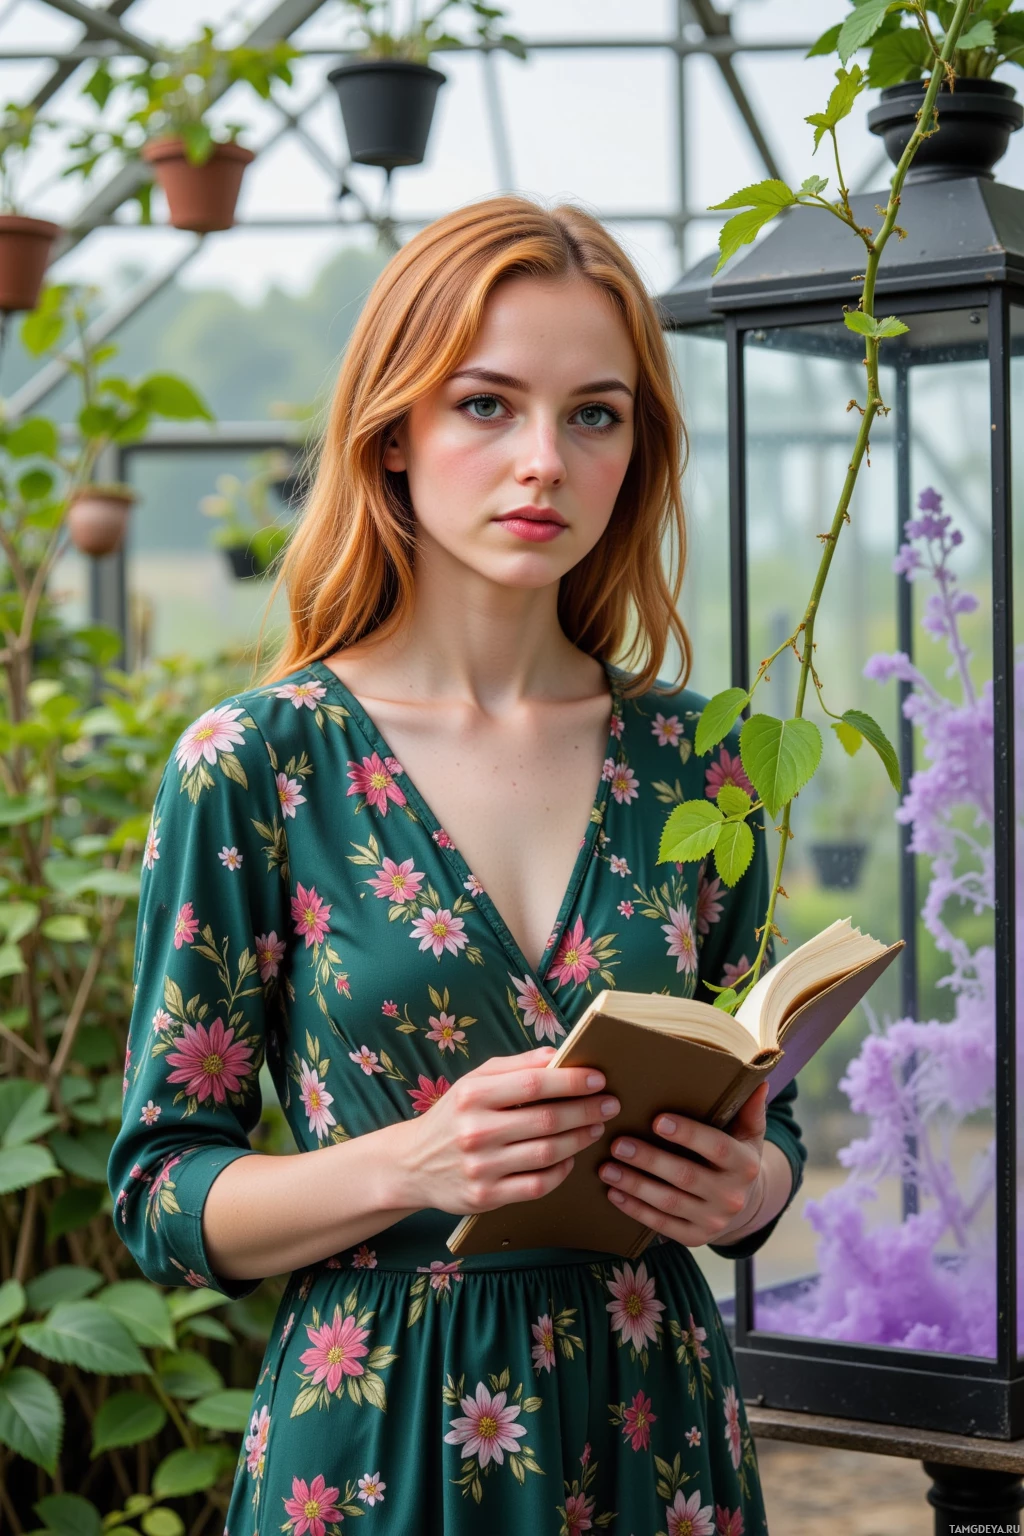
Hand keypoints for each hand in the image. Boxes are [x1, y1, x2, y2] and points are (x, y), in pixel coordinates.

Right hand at [392, 1044, 620, 1216]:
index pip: (532, 1083)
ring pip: (546, 1154)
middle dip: (586, 1110)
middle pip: (545, 1120)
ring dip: (579, 1139)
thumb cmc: (452, 1116)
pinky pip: (537, 1185)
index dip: (570, 1080)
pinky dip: (561, 1171)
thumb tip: (558, 1054)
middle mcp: (475, 1131)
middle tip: (610, 1104)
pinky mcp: (486, 1197)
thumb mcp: (473, 1081)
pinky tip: (569, 1158)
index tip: (598, 1078)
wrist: (412, 1164)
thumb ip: (515, 1066)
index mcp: (472, 1095)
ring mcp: (480, 1168)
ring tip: (596, 1127)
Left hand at [596, 1080, 769, 1246]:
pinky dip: (635, 1210)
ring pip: (669, 1202)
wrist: (744, 1205)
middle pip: (686, 1176)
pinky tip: (614, 1193)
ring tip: (607, 1168)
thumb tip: (758, 1079)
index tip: (657, 1121)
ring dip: (634, 1185)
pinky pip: (661, 1225)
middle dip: (649, 1160)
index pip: (717, 1147)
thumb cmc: (736, 1157)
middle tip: (618, 1144)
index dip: (687, 1134)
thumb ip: (750, 1108)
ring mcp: (713, 1220)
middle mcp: (731, 1196)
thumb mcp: (749, 1134)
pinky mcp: (695, 1238)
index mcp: (744, 1165)